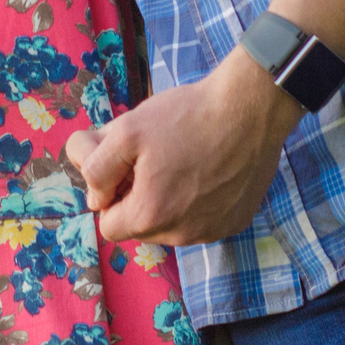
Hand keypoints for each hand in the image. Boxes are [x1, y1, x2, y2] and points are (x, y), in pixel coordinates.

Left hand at [63, 53, 302, 245]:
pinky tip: (205, 168)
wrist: (249, 109)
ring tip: (179, 161)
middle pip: (141, 228)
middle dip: (137, 199)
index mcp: (150, 217)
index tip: (124, 169)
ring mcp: (214, 231)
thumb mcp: (124, 130)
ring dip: (167, 202)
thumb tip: (94, 198)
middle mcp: (183, 235)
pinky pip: (203, 220)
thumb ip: (97, 168)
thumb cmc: (185, 117)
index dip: (109, 196)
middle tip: (150, 160)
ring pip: (172, 226)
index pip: (109, 227)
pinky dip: (198, 201)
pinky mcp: (236, 221)